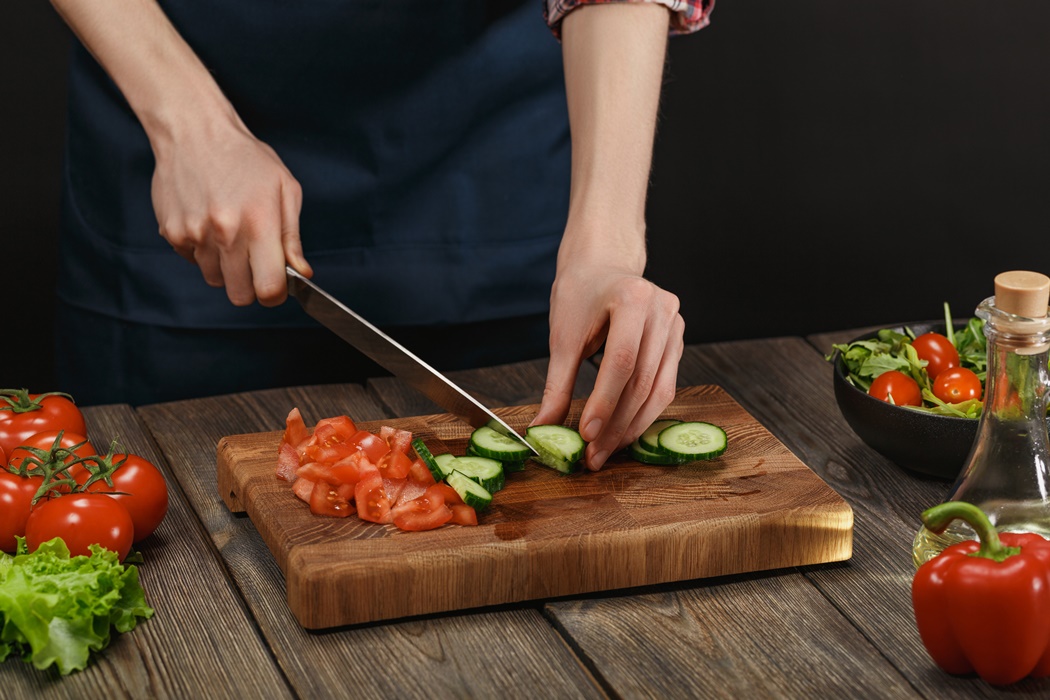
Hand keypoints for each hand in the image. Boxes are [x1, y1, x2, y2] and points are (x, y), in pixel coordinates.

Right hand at [151, 115, 311, 305]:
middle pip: (240, 295)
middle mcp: (224, 234)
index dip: (275, 293)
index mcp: (258, 224)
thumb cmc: (246, 158)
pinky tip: (208, 222)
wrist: (194, 131)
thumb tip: (301, 273)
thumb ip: (292, 237)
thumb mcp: (284, 189)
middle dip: (251, 286)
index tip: (276, 284)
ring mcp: (194, 235)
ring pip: (215, 281)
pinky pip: (193, 262)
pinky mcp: (172, 233)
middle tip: (254, 262)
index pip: (268, 288)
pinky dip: (203, 252)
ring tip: (230, 234)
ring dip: (226, 268)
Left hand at [533, 250, 684, 470]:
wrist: (602, 265)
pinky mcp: (678, 340)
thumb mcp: (563, 337)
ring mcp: (675, 325)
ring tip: (607, 450)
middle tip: (594, 455)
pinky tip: (624, 432)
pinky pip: (665, 385)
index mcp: (632, 298)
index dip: (604, 402)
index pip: (621, 361)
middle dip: (617, 423)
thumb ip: (557, 385)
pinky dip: (644, 413)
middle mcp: (661, 310)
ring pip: (659, 389)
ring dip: (632, 426)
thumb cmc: (580, 294)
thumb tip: (543, 429)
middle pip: (642, 380)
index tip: (586, 434)